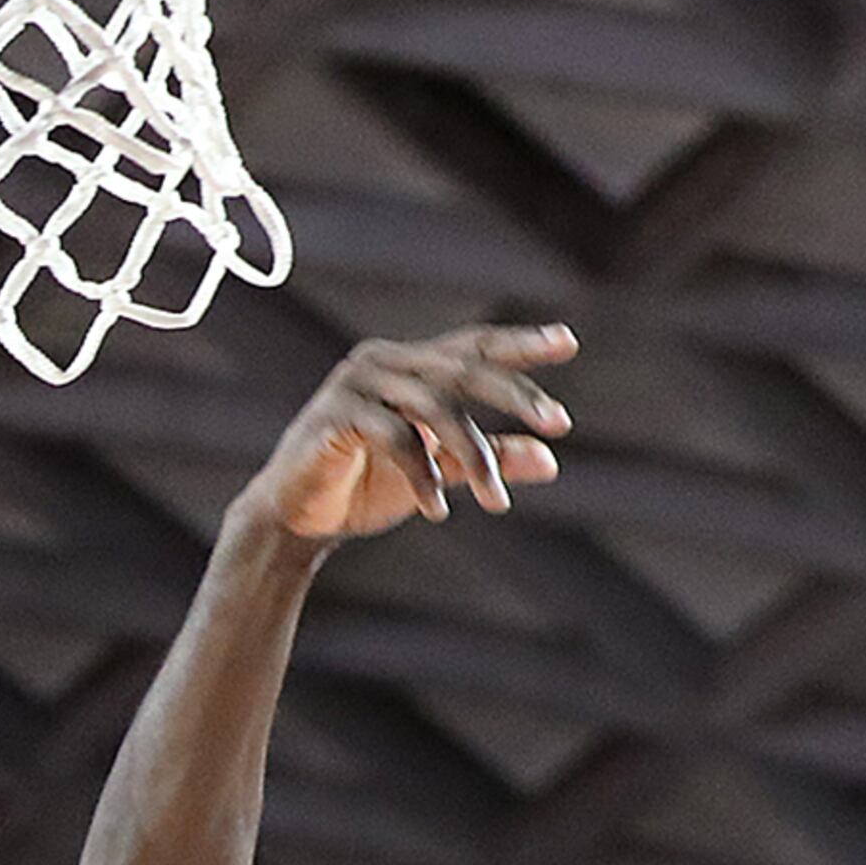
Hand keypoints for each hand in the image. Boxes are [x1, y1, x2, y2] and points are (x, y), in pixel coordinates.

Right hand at [237, 327, 576, 541]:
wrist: (297, 521)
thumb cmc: (365, 489)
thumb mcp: (440, 473)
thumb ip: (488, 459)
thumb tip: (550, 460)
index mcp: (410, 366)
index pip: (473, 345)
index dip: (520, 344)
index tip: (568, 343)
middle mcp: (384, 362)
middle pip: (463, 367)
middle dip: (515, 396)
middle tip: (557, 423)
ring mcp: (355, 384)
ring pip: (435, 405)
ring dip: (473, 455)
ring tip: (497, 501)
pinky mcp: (333, 415)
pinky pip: (394, 437)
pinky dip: (422, 474)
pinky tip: (437, 508)